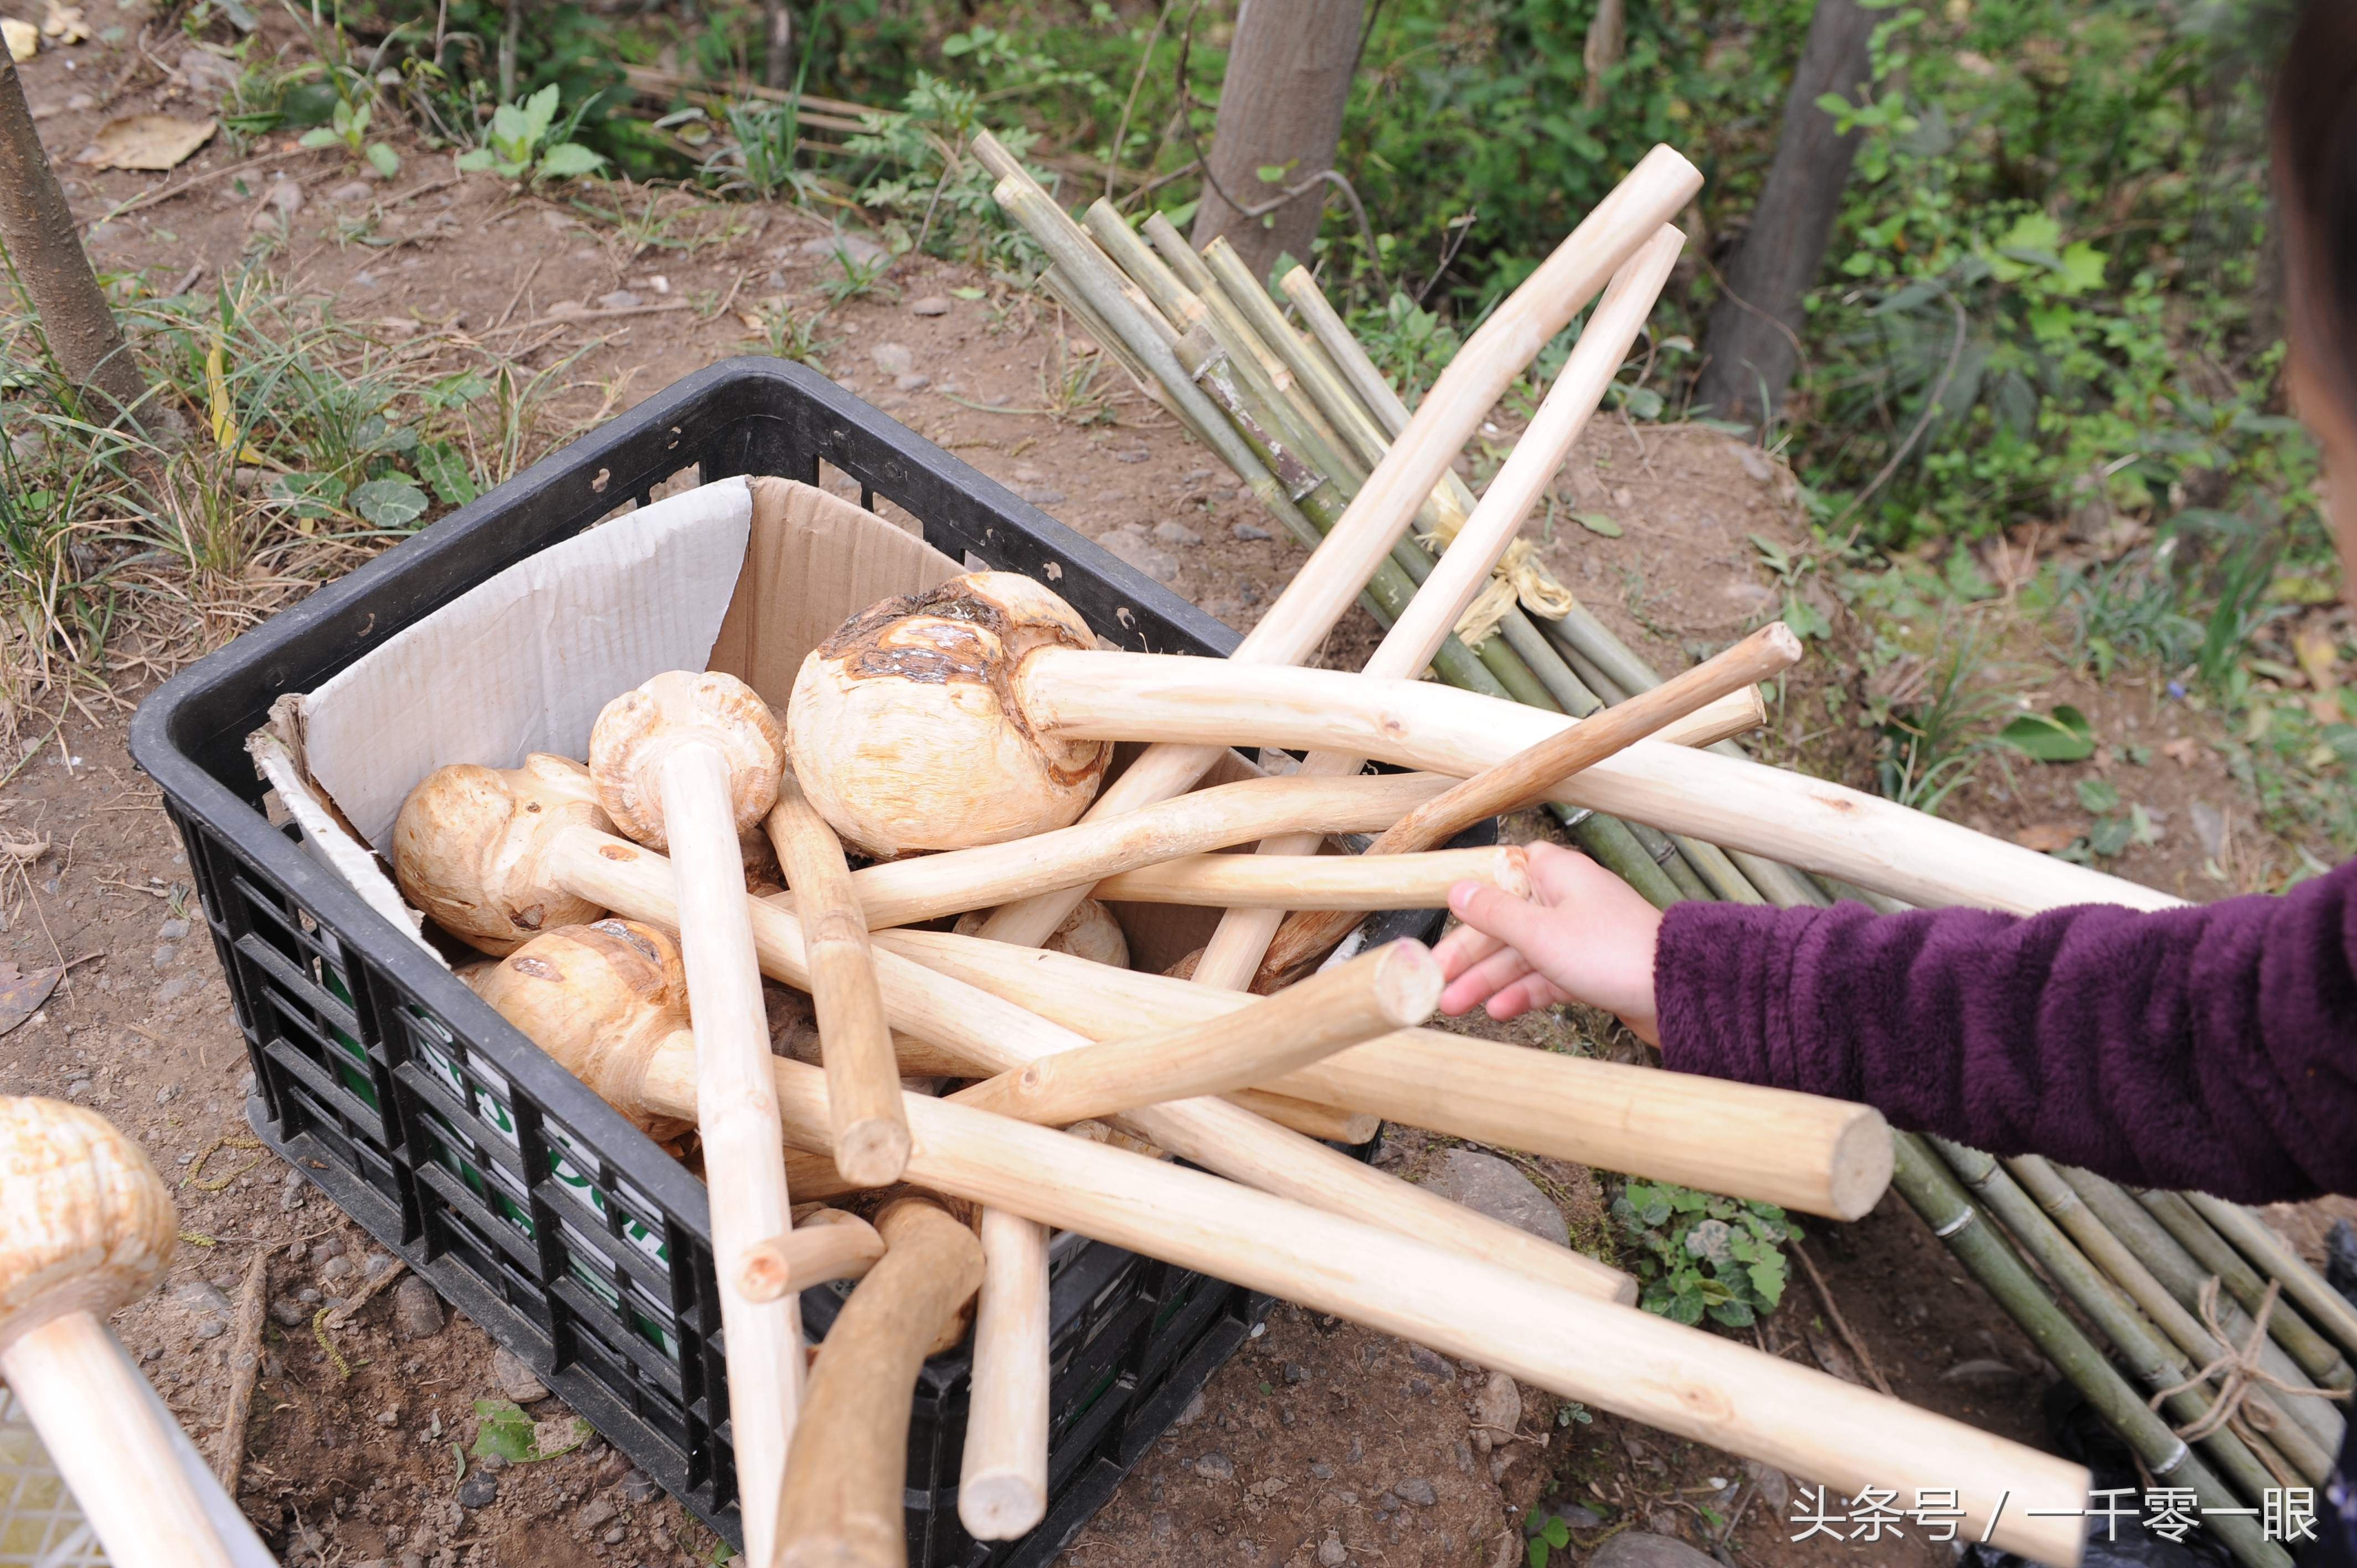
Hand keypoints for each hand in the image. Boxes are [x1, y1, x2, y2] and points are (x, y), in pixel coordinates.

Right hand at [1434, 841, 1664, 1043]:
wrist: (1678, 992)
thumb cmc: (1614, 952)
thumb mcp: (1539, 933)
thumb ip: (1493, 913)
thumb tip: (1457, 890)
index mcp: (1557, 874)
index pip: (1499, 876)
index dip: (1468, 899)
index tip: (1438, 919)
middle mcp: (1567, 900)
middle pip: (1504, 923)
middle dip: (1469, 955)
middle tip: (1436, 982)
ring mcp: (1580, 936)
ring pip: (1522, 954)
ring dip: (1488, 980)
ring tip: (1455, 1005)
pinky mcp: (1591, 969)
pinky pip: (1546, 977)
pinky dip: (1522, 993)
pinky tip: (1498, 1010)